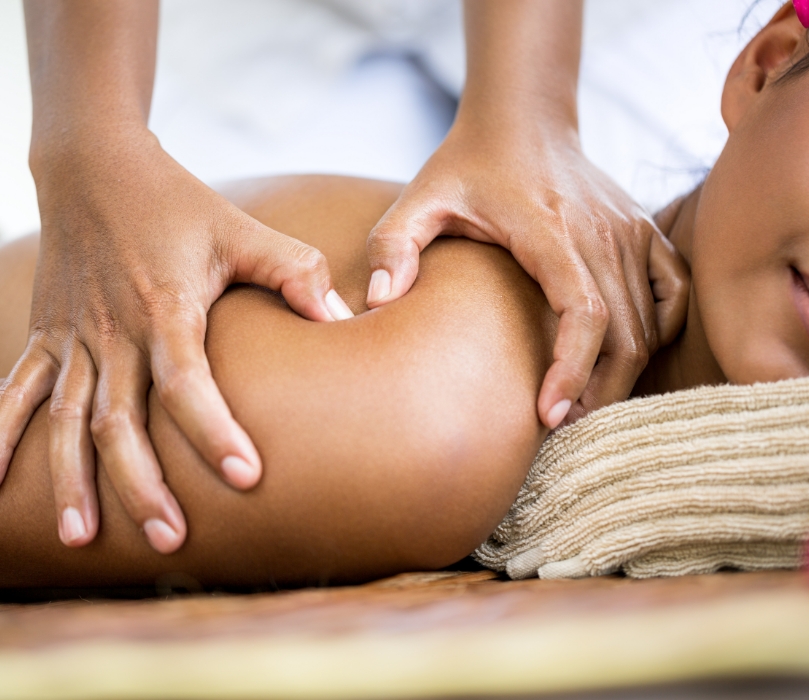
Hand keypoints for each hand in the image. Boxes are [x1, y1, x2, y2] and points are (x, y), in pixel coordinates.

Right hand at [0, 129, 352, 552]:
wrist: (96, 167)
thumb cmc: (180, 203)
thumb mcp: (244, 230)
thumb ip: (295, 272)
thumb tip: (343, 320)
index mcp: (165, 307)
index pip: (188, 383)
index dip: (215, 431)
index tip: (245, 478)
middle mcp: (113, 331)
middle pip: (121, 421)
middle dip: (142, 484)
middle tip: (169, 539)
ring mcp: (73, 336)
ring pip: (66, 420)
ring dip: (71, 480)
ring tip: (81, 537)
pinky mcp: (47, 333)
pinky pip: (16, 391)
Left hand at [366, 120, 688, 427]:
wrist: (523, 119)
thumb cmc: (467, 166)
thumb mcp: (419, 198)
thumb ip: (391, 246)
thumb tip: (377, 303)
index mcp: (548, 227)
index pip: (582, 312)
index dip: (572, 371)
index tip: (548, 415)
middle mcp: (600, 231)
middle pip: (625, 333)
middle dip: (599, 392)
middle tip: (561, 426)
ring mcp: (630, 230)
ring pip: (649, 324)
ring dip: (622, 375)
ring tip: (582, 405)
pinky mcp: (645, 230)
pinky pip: (672, 294)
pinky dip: (658, 333)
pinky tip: (623, 355)